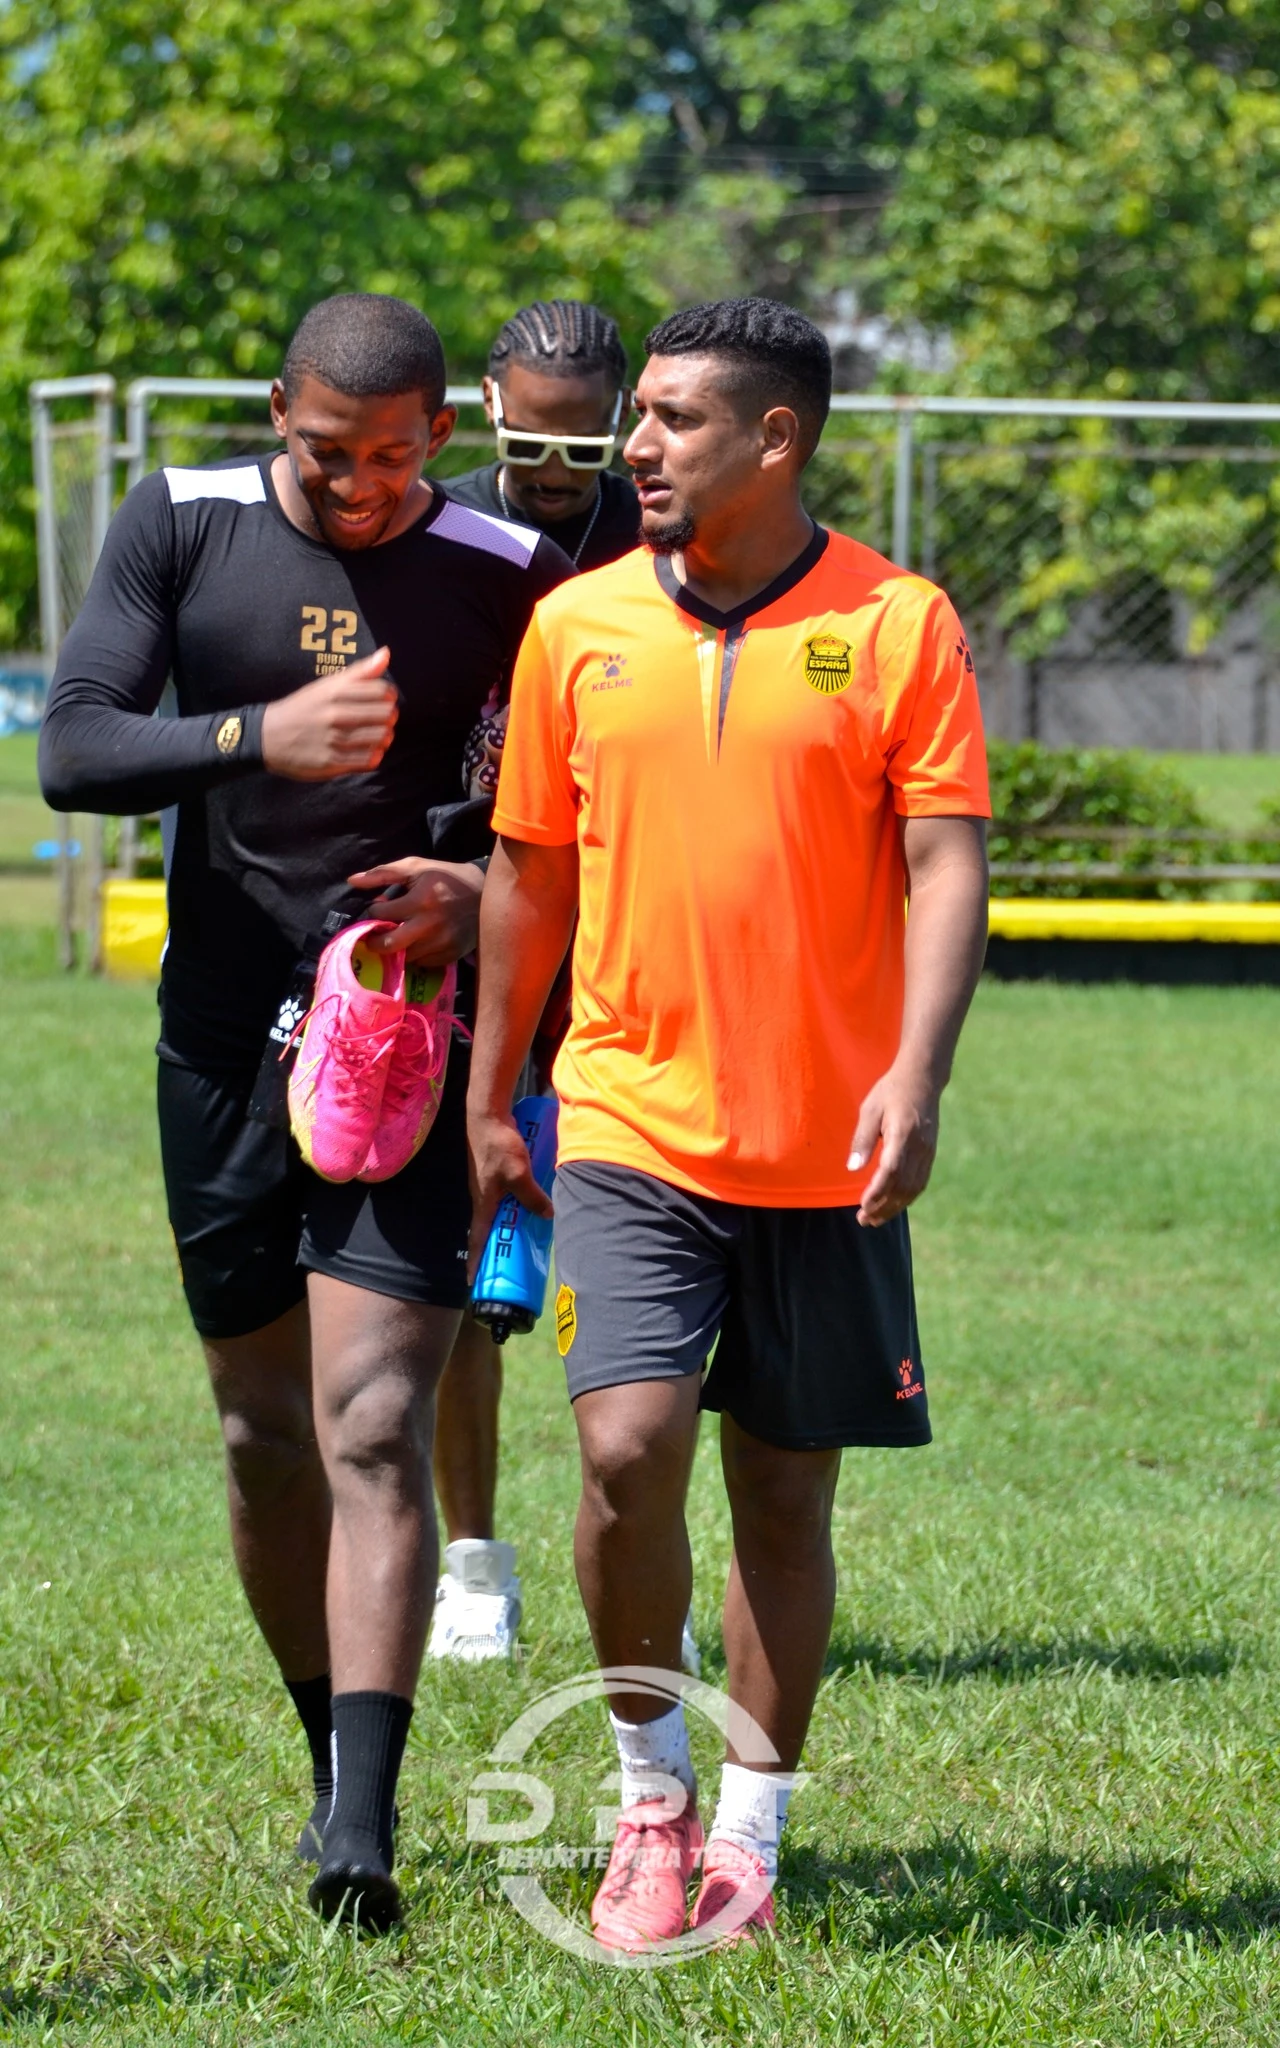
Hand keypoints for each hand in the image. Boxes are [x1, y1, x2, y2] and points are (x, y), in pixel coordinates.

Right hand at [261, 647, 397, 779]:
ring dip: (385, 736)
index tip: (383, 699)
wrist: (267, 737)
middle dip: (389, 716)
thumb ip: (358, 672)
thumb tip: (386, 653)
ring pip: (380, 737)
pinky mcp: (332, 762)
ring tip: (378, 734)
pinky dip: (374, 755)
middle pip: (385, 714)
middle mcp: (335, 715)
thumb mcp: (325, 685)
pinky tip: (368, 750)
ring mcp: (334, 740)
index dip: (388, 695)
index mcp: (334, 692)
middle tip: (382, 718)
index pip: (381, 690)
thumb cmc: (303, 708)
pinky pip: (368, 760)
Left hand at [348, 856, 483, 963]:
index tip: (377, 909)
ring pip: (405, 957)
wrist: (486, 891)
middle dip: (375, 941)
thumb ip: (382, 873)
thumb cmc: (446, 877)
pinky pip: (423, 963)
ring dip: (396, 949)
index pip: (382, 915)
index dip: (374, 912)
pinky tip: (417, 942)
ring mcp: (442, 943)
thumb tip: (352, 881)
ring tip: (397, 936)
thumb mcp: (416, 867)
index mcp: (420, 900)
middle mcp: (430, 925)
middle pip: (390, 945)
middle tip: (374, 936)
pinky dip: (415, 955)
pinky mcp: (451, 955)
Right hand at [466, 1106, 554, 1280]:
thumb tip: (547, 1216)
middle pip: (487, 1228)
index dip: (475, 1261)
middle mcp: (482, 1197)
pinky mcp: (494, 1171)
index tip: (473, 1282)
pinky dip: (515, 1202)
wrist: (487, 1114)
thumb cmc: (498, 1145)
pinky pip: (505, 1194)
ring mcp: (487, 1183)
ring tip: (524, 1236)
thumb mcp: (519, 1174)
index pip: (477, 1239)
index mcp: (482, 1203)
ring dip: (507, 1224)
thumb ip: (532, 1196)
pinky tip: (530, 1201)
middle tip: (506, 1264)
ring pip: (497, 1211)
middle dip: (493, 1247)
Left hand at [847, 1062, 940, 1226]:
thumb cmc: (890, 1092)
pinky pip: (921, 1182)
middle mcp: (919, 1147)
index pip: (891, 1171)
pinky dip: (906, 1197)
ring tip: (875, 1219)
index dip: (877, 1192)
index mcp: (902, 1134)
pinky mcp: (930, 1153)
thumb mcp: (870, 1109)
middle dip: (883, 1207)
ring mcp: (928, 1151)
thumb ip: (862, 1140)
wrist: (922, 1079)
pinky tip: (893, 1204)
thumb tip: (854, 1168)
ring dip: (895, 1207)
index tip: (862, 1206)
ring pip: (914, 1188)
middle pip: (903, 1186)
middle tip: (864, 1220)